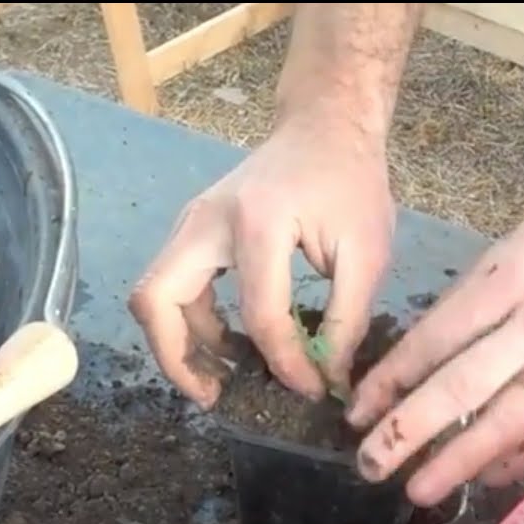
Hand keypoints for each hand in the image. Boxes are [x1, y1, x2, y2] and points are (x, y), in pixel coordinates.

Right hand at [128, 119, 395, 407]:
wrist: (324, 126)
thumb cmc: (350, 181)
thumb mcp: (368, 251)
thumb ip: (348, 318)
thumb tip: (329, 379)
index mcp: (257, 222)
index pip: (258, 315)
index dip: (285, 363)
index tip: (313, 389)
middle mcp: (206, 221)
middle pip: (157, 300)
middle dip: (178, 359)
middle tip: (217, 396)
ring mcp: (190, 223)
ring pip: (155, 295)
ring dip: (182, 343)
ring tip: (226, 379)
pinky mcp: (192, 231)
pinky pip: (172, 286)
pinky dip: (190, 323)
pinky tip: (229, 346)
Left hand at [345, 176, 523, 506]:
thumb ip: (484, 286)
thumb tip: (436, 340)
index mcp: (514, 274)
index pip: (436, 338)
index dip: (392, 378)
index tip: (360, 409)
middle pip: (462, 387)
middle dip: (408, 430)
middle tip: (370, 464)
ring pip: (508, 419)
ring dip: (458, 460)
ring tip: (419, 489)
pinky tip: (493, 476)